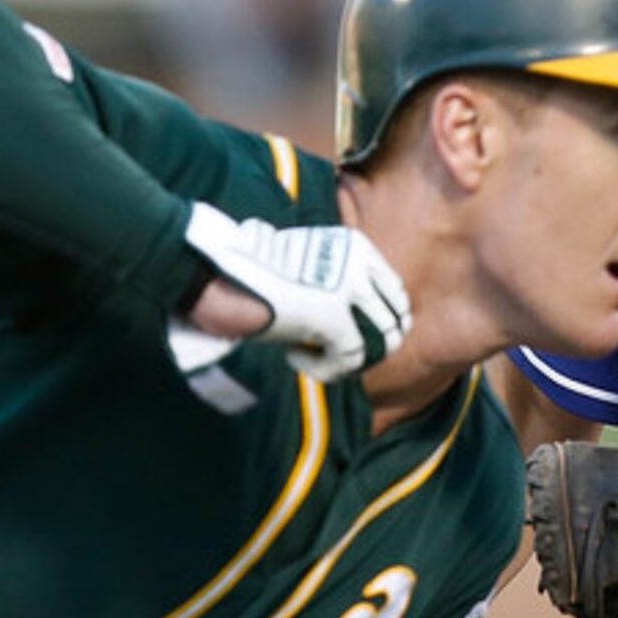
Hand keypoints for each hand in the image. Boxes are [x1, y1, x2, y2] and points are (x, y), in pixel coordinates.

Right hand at [166, 202, 411, 382]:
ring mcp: (350, 288)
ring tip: (316, 362)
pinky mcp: (334, 316)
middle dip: (373, 348)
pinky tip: (293, 359)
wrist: (220, 276)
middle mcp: (359, 263)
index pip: (394, 291)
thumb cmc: (254, 278)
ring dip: (350, 362)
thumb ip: (337, 291)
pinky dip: (325, 371)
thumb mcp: (307, 273)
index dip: (383, 323)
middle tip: (339, 361)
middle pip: (396, 320)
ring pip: (382, 343)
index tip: (358, 342)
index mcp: (355, 246)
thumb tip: (363, 333)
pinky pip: (351, 361)